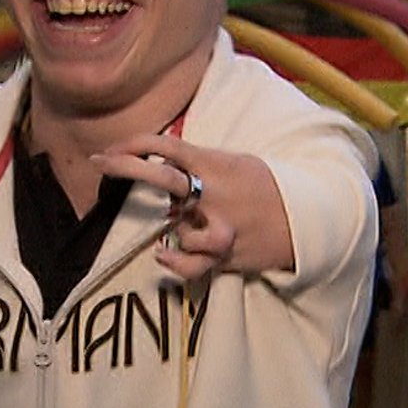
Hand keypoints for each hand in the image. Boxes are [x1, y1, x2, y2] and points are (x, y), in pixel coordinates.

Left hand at [91, 134, 291, 279]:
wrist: (308, 221)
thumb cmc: (270, 188)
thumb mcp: (239, 164)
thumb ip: (204, 163)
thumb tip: (168, 164)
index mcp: (218, 166)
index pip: (168, 146)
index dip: (135, 143)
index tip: (112, 148)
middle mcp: (214, 194)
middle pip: (161, 175)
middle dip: (125, 165)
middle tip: (99, 161)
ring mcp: (218, 226)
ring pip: (175, 225)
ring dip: (171, 224)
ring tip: (187, 226)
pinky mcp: (224, 255)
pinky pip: (189, 263)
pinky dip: (173, 262)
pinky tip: (162, 256)